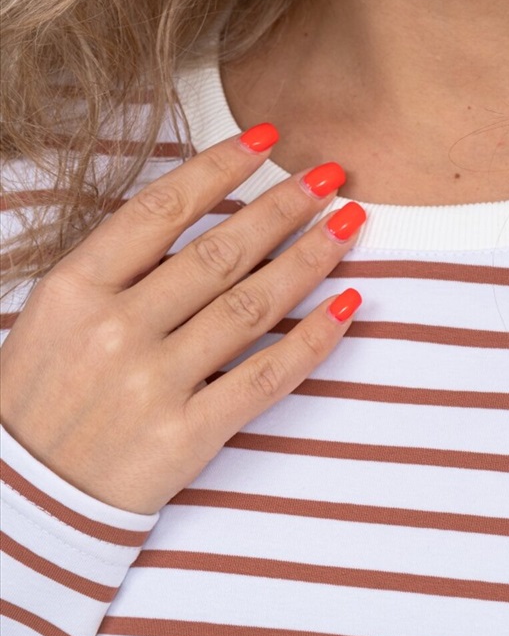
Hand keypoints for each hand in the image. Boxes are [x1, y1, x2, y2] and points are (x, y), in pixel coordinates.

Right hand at [0, 125, 364, 514]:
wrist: (26, 497)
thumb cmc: (40, 396)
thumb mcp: (53, 316)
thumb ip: (116, 268)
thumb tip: (200, 213)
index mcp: (76, 289)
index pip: (162, 209)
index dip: (221, 167)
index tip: (268, 138)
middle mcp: (116, 329)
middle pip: (219, 251)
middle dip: (283, 206)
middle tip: (331, 175)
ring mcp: (153, 384)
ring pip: (250, 305)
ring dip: (309, 259)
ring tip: (349, 223)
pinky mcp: (187, 436)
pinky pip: (264, 377)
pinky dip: (312, 340)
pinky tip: (346, 305)